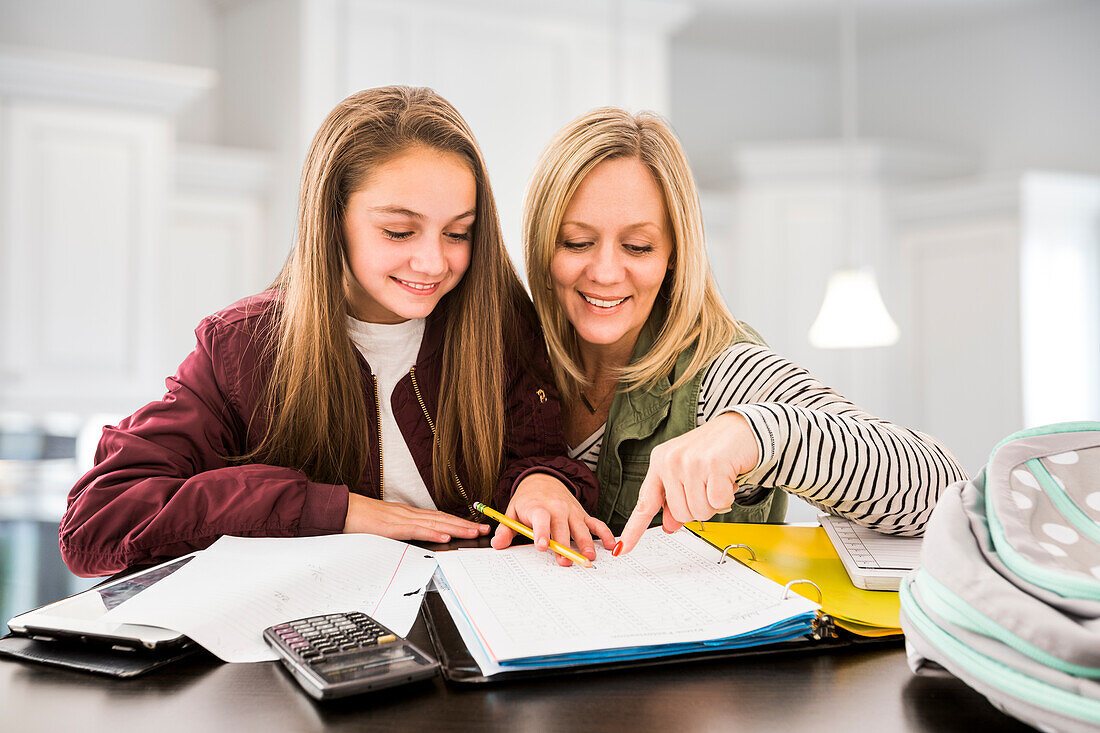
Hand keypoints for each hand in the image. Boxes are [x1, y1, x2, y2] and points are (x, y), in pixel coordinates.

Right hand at [343, 493, 489, 542]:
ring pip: (435, 523)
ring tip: (473, 532)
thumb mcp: (385, 527)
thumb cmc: (360, 519)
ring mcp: (401, 519)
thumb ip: (400, 532)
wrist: (341, 510)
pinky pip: (416, 530)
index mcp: (408, 514)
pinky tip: (445, 535)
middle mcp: (409, 514)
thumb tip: (415, 540)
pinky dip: (432, 532)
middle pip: (443, 518)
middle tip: (485, 529)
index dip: (458, 522)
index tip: (474, 526)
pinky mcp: (392, 527)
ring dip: (456, 527)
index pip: (439, 518)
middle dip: (465, 524)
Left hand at [490, 473, 615, 565]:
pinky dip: (605, 534)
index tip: (541, 546)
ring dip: (586, 542)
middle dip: (564, 545)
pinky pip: (596, 524)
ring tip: (589, 556)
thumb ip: (506, 530)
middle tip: (565, 562)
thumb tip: (498, 544)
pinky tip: (611, 546)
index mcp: (538, 507)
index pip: (540, 519)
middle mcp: (557, 508)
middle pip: (562, 528)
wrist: (543, 480)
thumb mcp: (512, 512)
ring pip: (580, 528)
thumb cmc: (527, 501)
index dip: (541, 532)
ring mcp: (572, 512)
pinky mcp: (582, 515)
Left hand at [616, 412, 759, 554]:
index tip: (622, 548)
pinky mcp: (712, 464)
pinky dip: (727, 496)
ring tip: (718, 481)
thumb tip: (669, 526)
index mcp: (659, 462)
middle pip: (680, 514)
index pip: (644, 502)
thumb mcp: (687, 472)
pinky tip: (728, 478)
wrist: (742, 427)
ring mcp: (690, 462)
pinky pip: (718, 502)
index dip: (633, 529)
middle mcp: (670, 461)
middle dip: (698, 507)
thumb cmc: (714, 450)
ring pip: (698, 511)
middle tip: (708, 487)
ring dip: (714, 503)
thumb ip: (675, 498)